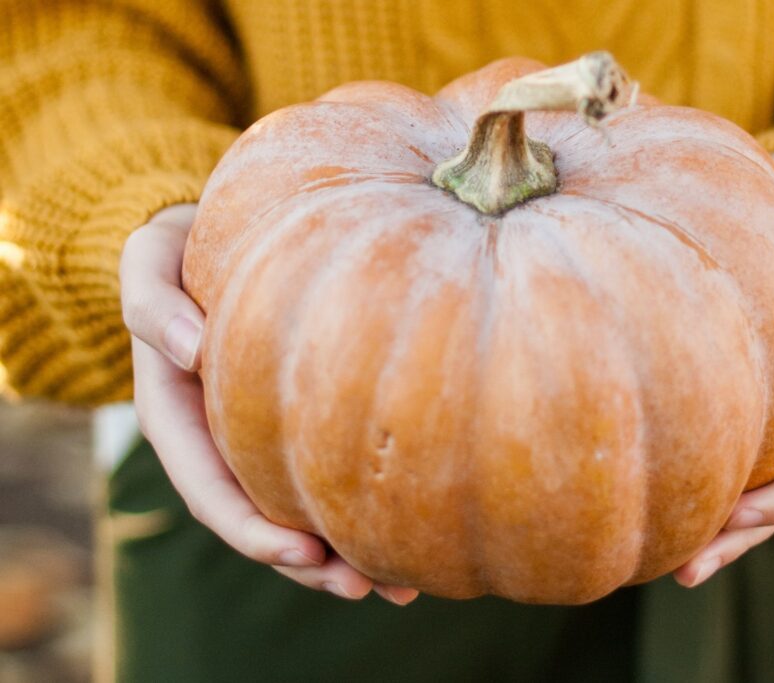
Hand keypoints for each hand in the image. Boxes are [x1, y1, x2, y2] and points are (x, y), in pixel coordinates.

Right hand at [120, 203, 417, 605]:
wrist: (210, 236)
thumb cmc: (177, 246)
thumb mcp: (148, 260)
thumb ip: (150, 301)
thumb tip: (189, 349)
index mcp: (176, 414)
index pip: (209, 488)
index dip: (250, 528)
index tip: (302, 551)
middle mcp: (218, 437)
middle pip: (258, 518)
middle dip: (307, 562)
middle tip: (366, 585)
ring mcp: (255, 434)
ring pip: (295, 509)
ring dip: (340, 555)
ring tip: (399, 585)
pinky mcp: (296, 418)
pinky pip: (321, 471)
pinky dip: (358, 507)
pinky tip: (410, 531)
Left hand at [674, 154, 773, 587]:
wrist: (747, 187)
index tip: (743, 516)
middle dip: (741, 533)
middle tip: (687, 569)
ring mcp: (760, 401)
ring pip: (743, 482)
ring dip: (713, 531)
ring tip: (667, 569)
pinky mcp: (716, 389)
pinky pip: (708, 448)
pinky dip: (685, 485)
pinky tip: (645, 511)